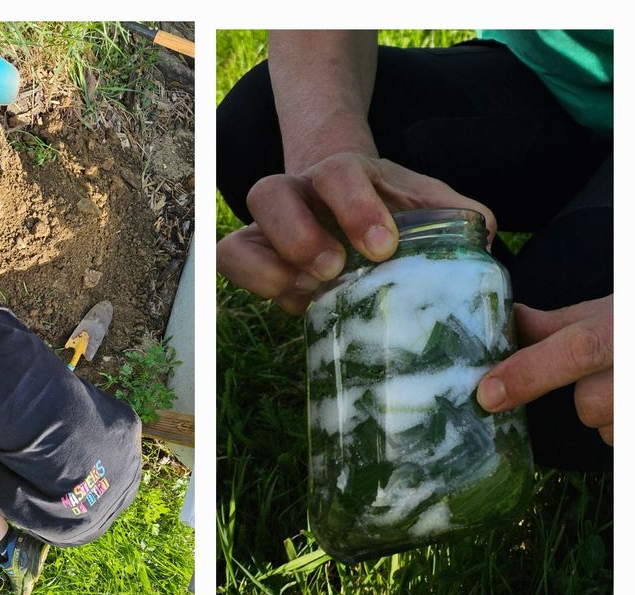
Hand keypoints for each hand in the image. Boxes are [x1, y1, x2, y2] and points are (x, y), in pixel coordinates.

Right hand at [217, 153, 496, 314]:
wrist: (348, 204)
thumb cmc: (392, 209)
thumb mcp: (428, 202)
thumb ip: (458, 215)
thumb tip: (484, 242)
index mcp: (343, 172)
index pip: (340, 176)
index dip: (356, 209)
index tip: (384, 247)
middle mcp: (295, 192)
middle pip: (271, 194)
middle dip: (299, 236)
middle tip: (333, 271)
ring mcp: (266, 228)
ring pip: (239, 236)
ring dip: (268, 270)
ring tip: (305, 295)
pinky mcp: (251, 257)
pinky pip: (230, 264)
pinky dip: (251, 284)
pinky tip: (292, 302)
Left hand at [478, 296, 613, 443]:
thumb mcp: (609, 310)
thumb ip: (553, 325)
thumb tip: (502, 323)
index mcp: (625, 323)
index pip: (579, 349)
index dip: (529, 373)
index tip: (488, 395)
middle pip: (593, 406)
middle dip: (586, 401)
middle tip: (602, 378)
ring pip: (610, 430)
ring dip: (609, 418)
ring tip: (626, 387)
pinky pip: (622, 442)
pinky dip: (621, 427)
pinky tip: (629, 404)